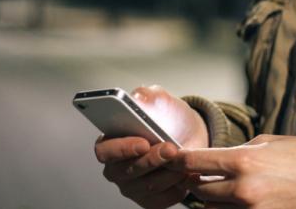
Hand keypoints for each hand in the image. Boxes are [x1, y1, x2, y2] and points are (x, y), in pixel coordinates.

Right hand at [93, 85, 209, 207]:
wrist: (190, 135)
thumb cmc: (169, 118)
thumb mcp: (160, 100)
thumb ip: (147, 96)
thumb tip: (138, 98)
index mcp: (111, 142)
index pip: (105, 151)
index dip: (122, 149)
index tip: (143, 142)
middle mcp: (117, 168)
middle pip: (126, 171)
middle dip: (152, 160)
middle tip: (171, 149)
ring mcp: (132, 186)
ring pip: (147, 186)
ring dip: (169, 173)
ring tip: (185, 161)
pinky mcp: (150, 199)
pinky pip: (161, 199)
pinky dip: (177, 188)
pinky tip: (188, 175)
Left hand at [167, 134, 295, 208]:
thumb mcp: (268, 142)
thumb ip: (238, 151)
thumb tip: (216, 158)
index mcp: (244, 161)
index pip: (196, 161)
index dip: (180, 159)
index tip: (173, 158)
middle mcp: (243, 189)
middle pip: (200, 190)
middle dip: (198, 182)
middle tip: (201, 175)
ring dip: (214, 200)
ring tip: (226, 189)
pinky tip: (238, 200)